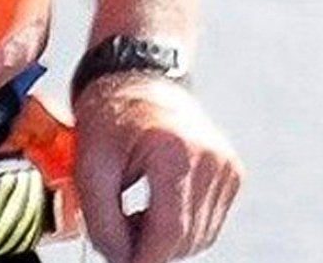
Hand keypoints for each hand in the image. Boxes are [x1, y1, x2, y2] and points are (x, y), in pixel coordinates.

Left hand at [73, 73, 240, 262]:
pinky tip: (157, 207)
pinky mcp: (233, 173)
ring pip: (199, 238)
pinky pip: (208, 225)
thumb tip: (121, 260)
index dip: (141, 259)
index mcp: (176, 152)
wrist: (140, 78)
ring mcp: (226, 167)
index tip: (120, 262)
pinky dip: (181, 227)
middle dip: (148, 248)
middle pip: (184, 240)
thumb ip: (102, 220)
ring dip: (165, 240)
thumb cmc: (112, 115)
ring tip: (135, 214)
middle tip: (119, 230)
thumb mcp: (89, 164)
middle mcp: (211, 159)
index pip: (169, 233)